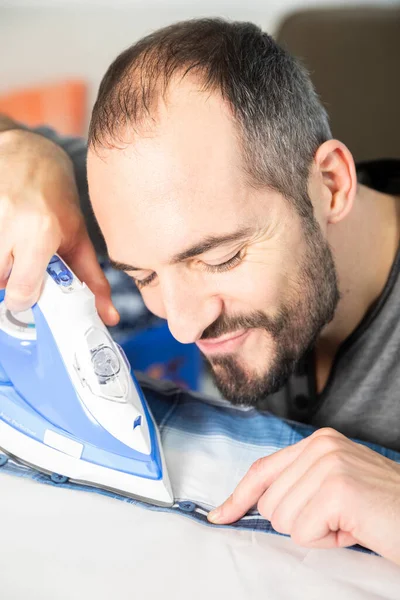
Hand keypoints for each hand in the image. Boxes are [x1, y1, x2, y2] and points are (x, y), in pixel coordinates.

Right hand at [0, 129, 118, 324]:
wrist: (27, 155)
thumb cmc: (55, 199)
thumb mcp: (78, 238)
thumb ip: (92, 281)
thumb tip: (109, 318)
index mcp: (40, 232)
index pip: (22, 291)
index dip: (25, 301)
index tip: (29, 296)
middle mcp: (9, 223)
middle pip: (0, 282)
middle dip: (9, 282)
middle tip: (21, 268)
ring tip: (12, 251)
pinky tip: (4, 239)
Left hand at [208, 427, 399, 564]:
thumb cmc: (383, 510)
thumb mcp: (335, 488)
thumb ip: (299, 485)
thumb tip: (254, 505)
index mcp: (318, 442)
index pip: (263, 469)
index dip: (238, 496)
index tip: (220, 515)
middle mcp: (320, 445)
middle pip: (269, 502)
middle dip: (299, 522)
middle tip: (339, 519)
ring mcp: (329, 464)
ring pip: (282, 519)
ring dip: (316, 532)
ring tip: (349, 522)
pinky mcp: (337, 489)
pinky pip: (303, 532)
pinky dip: (327, 542)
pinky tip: (353, 529)